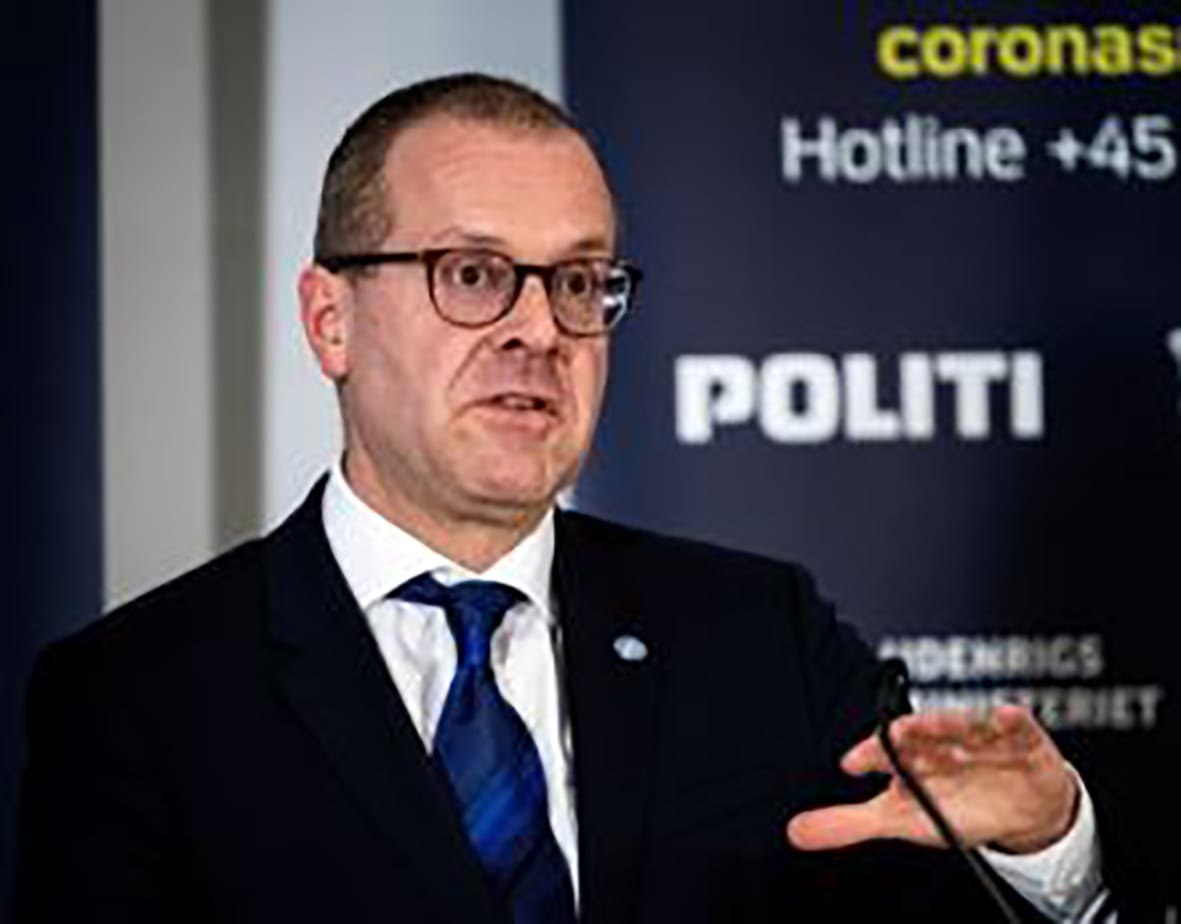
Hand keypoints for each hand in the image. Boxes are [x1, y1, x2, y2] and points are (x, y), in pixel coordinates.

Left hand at [787, 705, 1077, 854]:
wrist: (1021, 811)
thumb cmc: (956, 806)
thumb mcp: (902, 821)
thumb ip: (849, 824)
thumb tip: (795, 831)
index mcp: (908, 755)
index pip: (883, 750)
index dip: (868, 754)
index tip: (852, 763)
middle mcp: (939, 740)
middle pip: (922, 731)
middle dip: (910, 731)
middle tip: (896, 734)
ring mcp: (979, 737)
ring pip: (963, 723)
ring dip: (951, 721)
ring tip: (939, 721)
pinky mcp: (1019, 739)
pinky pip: (1016, 725)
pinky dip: (1010, 720)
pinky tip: (1004, 716)